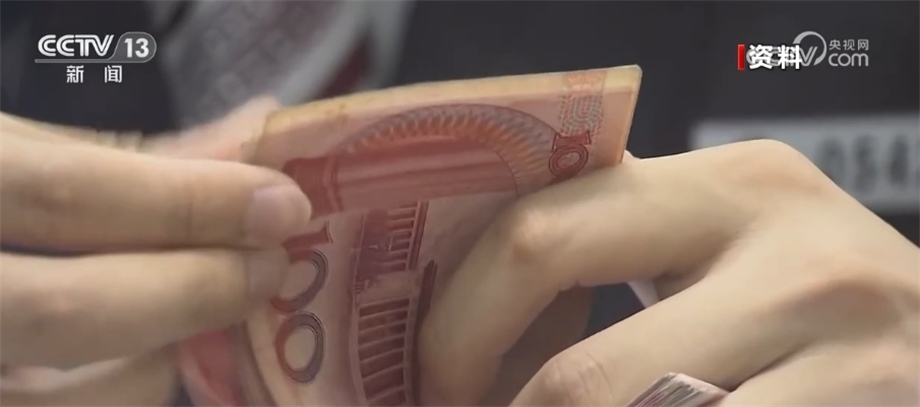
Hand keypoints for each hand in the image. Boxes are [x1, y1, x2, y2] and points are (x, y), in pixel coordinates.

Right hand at [0, 98, 312, 405]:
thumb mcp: (3, 150)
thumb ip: (112, 162)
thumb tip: (249, 144)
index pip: (65, 192)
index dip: (186, 202)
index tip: (280, 205)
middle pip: (65, 309)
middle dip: (190, 289)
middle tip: (266, 269)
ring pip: (62, 404)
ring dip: (157, 362)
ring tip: (196, 319)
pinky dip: (116, 398)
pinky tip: (137, 362)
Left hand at [420, 140, 918, 404]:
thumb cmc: (812, 311)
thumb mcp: (720, 255)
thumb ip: (613, 257)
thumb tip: (464, 332)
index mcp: (726, 185)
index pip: (537, 232)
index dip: (457, 323)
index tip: (432, 378)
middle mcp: (786, 245)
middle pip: (572, 355)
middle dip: (481, 389)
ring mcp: (839, 338)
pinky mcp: (868, 404)